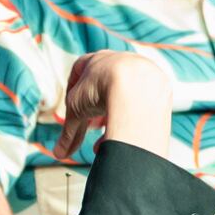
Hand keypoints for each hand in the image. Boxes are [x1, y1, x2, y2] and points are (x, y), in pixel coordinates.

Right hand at [53, 50, 171, 161]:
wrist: (135, 86)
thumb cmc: (100, 91)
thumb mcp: (76, 112)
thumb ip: (68, 133)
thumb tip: (58, 154)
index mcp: (96, 59)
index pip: (80, 70)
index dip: (75, 91)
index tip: (74, 109)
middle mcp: (118, 61)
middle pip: (103, 84)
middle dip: (95, 107)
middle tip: (92, 125)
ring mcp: (139, 69)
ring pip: (124, 93)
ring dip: (115, 113)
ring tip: (109, 133)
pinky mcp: (156, 83)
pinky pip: (143, 100)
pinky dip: (134, 116)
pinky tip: (127, 133)